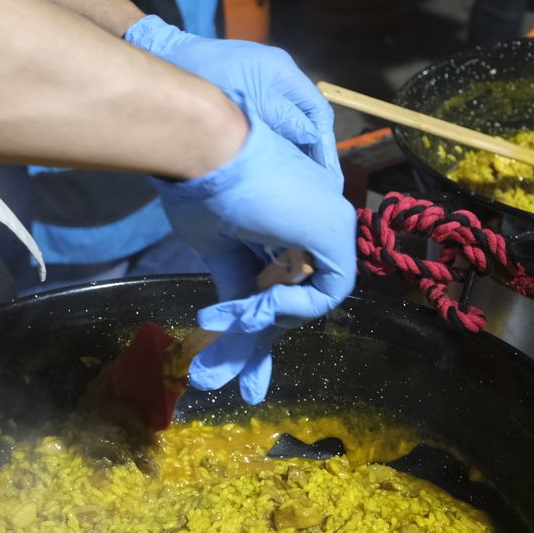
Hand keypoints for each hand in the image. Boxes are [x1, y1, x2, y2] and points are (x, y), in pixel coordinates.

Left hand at [126, 15, 340, 183]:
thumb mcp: (245, 101)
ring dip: (297, 150)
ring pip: (292, 122)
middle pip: (308, 118)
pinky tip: (275, 165)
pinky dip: (278, 143)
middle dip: (314, 151)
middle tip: (318, 184)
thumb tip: (310, 138)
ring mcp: (263, 83)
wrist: (166, 55)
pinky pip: (273, 121)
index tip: (325, 176)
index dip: (323, 145)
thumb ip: (280, 117)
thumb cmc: (202, 75)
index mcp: (282, 71)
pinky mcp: (248, 93)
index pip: (317, 112)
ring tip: (300, 181)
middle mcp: (278, 75)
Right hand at [154, 109, 357, 403]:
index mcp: (286, 217)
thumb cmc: (199, 185)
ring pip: (312, 295)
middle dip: (267, 340)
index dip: (262, 317)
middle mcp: (314, 217)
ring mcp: (328, 221)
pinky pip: (329, 291)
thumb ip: (236, 290)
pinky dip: (296, 307)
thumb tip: (220, 331)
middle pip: (300, 291)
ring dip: (272, 322)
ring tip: (238, 328)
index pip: (286, 276)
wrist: (201, 146)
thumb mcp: (217, 249)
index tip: (238, 360)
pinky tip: (265, 305)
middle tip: (245, 387)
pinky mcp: (334, 228)